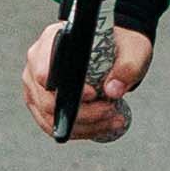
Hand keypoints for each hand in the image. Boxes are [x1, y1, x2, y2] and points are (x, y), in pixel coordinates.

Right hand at [29, 4, 150, 143]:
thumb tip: (112, 91)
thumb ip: (127, 66)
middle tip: (110, 110)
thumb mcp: (133, 48)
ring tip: (113, 120)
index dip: (65, 88)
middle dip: (83, 113)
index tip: (93, 94)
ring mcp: (36, 86)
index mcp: (52, 40)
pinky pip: (54, 126)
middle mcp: (37, 63)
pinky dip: (80, 130)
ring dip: (85, 126)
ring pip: (51, 119)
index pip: (44, 71)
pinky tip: (103, 126)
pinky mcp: (41, 104)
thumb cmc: (119, 44)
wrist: (115, 49)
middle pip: (48, 102)